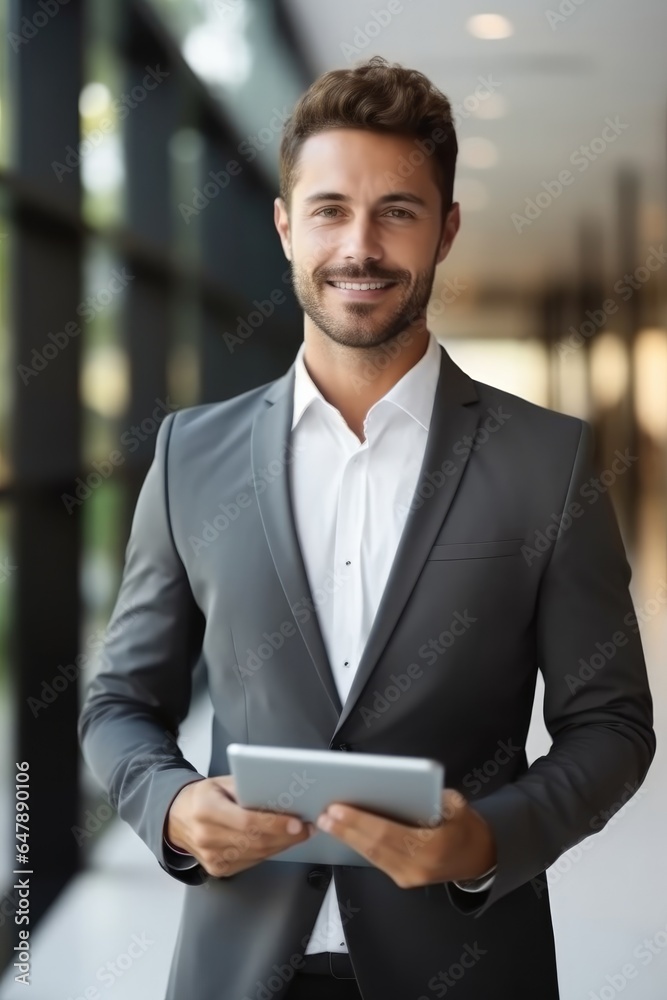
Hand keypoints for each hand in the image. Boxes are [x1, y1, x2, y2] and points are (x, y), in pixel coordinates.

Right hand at [166, 775, 315, 876]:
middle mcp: (207, 836)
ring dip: (281, 845)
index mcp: (206, 810)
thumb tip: (280, 794)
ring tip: (298, 834)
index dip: (275, 824)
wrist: (176, 817)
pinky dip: (269, 852)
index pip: (247, 822)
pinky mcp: (217, 869)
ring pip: (256, 854)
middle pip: (255, 841)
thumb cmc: (203, 796)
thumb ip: (247, 787)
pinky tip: (280, 842)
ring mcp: (211, 857)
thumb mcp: (222, 782)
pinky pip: (250, 862)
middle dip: (286, 836)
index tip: (297, 822)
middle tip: (306, 828)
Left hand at [315, 788, 495, 888]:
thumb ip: (433, 797)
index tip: (337, 808)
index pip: (387, 833)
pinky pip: (377, 861)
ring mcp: (409, 877)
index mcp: (432, 847)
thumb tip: (400, 786)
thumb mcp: (458, 805)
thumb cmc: (467, 827)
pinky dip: (359, 846)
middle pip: (374, 847)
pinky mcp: (404, 879)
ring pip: (372, 856)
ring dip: (347, 839)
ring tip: (326, 822)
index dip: (360, 821)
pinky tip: (343, 833)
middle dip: (346, 830)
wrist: (481, 859)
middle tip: (323, 814)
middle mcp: (418, 867)